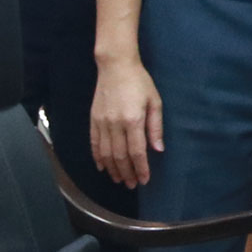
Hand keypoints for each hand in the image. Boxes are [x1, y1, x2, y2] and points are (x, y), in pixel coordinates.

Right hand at [90, 56, 163, 189]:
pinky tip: (102, 167)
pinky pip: (94, 144)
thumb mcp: (154, 101)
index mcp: (133, 120)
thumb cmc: (139, 82)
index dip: (141, 168)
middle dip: (127, 173)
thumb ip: (155, 127)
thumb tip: (158, 149)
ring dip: (112, 169)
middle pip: (120, 156)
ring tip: (119, 179)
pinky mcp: (93, 120)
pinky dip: (98, 158)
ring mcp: (102, 123)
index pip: (136, 151)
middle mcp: (115, 124)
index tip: (144, 180)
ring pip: (106, 153)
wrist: (115, 67)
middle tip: (132, 184)